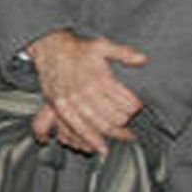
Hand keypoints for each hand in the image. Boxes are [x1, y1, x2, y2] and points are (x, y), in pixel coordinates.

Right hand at [26, 30, 147, 155]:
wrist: (49, 48)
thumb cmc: (77, 49)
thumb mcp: (102, 45)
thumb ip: (123, 52)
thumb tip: (142, 59)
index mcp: (99, 78)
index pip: (126, 102)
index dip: (136, 107)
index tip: (138, 107)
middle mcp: (86, 92)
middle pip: (115, 118)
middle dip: (127, 123)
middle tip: (133, 123)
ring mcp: (73, 101)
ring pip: (98, 127)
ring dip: (113, 134)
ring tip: (124, 137)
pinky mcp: (61, 107)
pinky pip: (78, 129)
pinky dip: (91, 140)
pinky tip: (100, 147)